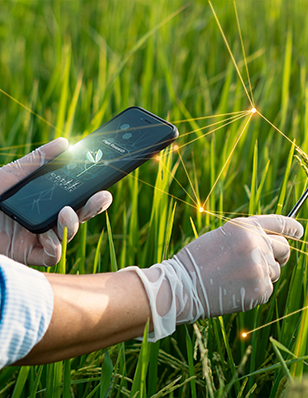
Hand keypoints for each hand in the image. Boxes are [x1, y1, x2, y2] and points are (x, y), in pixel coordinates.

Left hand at [0, 138, 112, 265]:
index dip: (91, 193)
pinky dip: (55, 246)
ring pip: (68, 235)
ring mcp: (37, 238)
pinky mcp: (28, 255)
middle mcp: (45, 219)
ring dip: (72, 225)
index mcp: (44, 201)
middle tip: (101, 197)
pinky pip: (52, 255)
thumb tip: (64, 143)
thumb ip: (37, 160)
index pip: (74, 198)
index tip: (102, 185)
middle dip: (93, 207)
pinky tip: (47, 235)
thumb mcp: (11, 174)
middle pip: (77, 216)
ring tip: (67, 213)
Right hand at [123, 215, 303, 340]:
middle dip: (276, 255)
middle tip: (258, 263)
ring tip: (235, 277)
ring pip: (276, 271)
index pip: (279, 223)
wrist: (182, 286)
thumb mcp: (221, 237)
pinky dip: (255, 290)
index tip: (299, 232)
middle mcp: (257, 243)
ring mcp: (260, 267)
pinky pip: (267, 288)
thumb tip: (271, 247)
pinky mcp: (261, 289)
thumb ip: (247, 238)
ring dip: (262, 274)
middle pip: (284, 249)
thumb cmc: (197, 260)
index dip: (293, 228)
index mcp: (245, 227)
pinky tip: (235, 289)